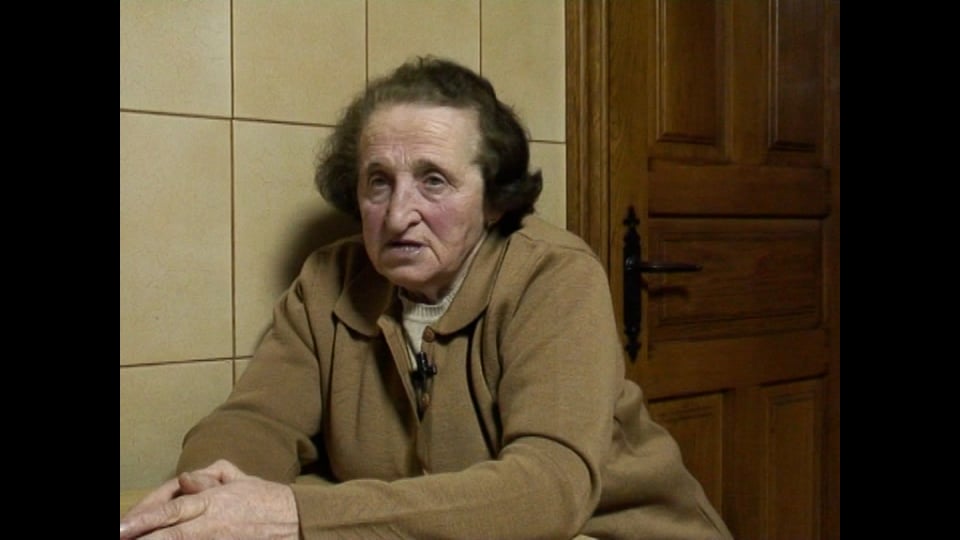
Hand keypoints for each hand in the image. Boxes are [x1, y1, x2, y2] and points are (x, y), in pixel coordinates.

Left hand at [119, 459, 298, 538]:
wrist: (295, 523)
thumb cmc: (263, 498)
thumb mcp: (236, 478)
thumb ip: (207, 477)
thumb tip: (183, 480)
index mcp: (213, 502)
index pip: (173, 509)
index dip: (144, 519)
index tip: (121, 526)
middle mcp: (212, 525)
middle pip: (170, 535)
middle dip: (142, 538)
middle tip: (119, 537)